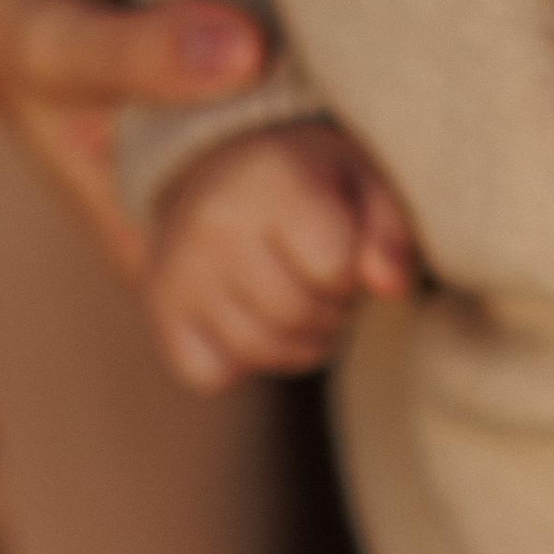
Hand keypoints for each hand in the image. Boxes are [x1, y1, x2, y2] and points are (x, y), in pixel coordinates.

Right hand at [146, 122, 416, 390]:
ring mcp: (179, 272)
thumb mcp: (365, 187)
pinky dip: (241, 363)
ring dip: (294, 343)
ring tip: (294, 300)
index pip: (334, 269)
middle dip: (328, 312)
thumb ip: (390, 235)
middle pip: (297, 316)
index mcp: (271, 182)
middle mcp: (213, 224)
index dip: (350, 273)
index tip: (341, 251)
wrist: (225, 177)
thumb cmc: (312, 187)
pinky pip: (214, 376)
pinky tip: (250, 318)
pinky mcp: (161, 312)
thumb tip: (393, 288)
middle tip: (321, 283)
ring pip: (259, 352)